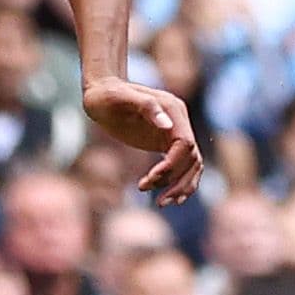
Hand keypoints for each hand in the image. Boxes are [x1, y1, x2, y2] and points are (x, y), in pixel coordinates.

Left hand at [81, 76, 204, 204]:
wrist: (101, 91)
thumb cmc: (108, 94)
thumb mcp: (121, 98)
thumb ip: (146, 107)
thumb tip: (167, 126)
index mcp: (173, 110)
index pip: (185, 144)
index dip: (171, 165)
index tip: (150, 179)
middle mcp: (178, 121)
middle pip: (192, 158)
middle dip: (178, 181)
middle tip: (159, 201)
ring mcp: (173, 132)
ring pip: (191, 165)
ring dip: (180, 186)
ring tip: (161, 203)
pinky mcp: (165, 142)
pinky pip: (181, 165)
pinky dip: (178, 181)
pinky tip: (167, 196)